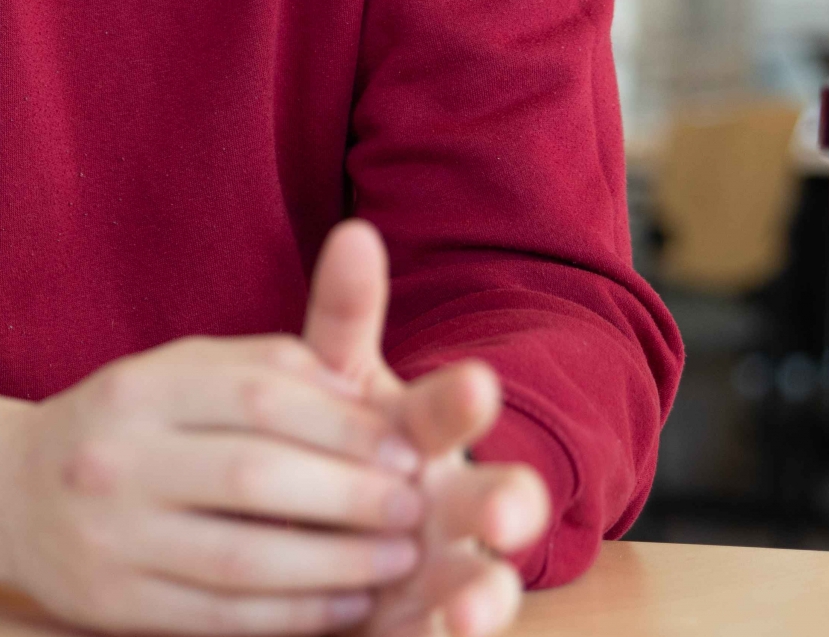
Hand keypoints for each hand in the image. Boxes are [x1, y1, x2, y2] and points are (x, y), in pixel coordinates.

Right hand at [0, 333, 427, 632]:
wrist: (4, 491)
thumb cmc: (124, 424)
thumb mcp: (176, 371)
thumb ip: (263, 368)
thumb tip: (363, 392)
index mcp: (139, 388)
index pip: (258, 394)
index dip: (343, 424)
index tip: (406, 445)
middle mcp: (116, 458)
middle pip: (256, 477)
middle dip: (350, 495)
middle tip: (416, 505)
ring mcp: (109, 536)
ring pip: (243, 557)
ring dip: (335, 563)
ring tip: (398, 560)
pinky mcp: (112, 604)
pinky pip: (221, 615)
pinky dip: (294, 614)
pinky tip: (347, 606)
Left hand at [302, 221, 550, 636]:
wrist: (320, 522)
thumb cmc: (337, 441)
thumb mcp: (333, 379)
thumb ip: (345, 317)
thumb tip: (354, 232)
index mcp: (427, 433)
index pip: (452, 410)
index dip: (463, 400)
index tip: (475, 381)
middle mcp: (452, 502)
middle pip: (496, 499)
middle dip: (508, 501)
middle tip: (508, 504)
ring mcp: (443, 569)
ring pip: (479, 583)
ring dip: (483, 592)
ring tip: (474, 604)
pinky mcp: (417, 625)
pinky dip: (435, 636)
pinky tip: (440, 631)